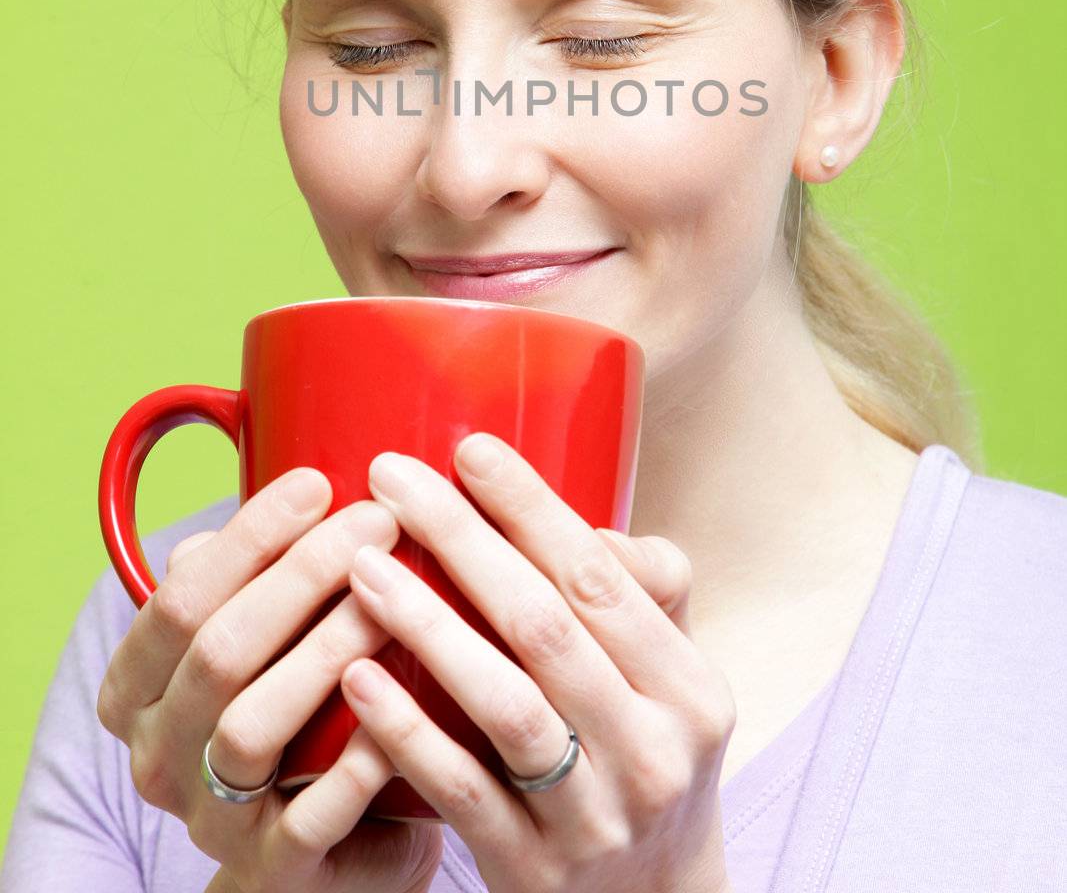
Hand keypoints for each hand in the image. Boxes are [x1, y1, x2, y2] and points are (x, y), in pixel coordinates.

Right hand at [96, 470, 446, 891]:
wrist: (333, 848)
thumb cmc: (306, 710)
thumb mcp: (266, 636)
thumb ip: (257, 572)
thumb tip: (303, 471)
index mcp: (140, 689)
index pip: (177, 598)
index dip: (247, 537)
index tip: (319, 481)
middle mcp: (160, 756)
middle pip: (218, 650)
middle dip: (302, 576)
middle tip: (378, 523)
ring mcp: (212, 819)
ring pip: (252, 725)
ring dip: (326, 650)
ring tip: (395, 596)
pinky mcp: (273, 870)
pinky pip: (310, 815)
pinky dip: (356, 755)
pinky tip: (405, 700)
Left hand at [341, 434, 736, 892]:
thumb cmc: (645, 762)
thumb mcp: (673, 685)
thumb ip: (640, 596)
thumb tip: (574, 520)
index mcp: (689, 688)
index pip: (601, 578)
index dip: (531, 508)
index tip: (468, 448)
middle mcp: (651, 749)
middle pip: (544, 626)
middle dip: (462, 541)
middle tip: (392, 479)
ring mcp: (592, 816)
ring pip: (503, 704)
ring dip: (427, 625)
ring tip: (362, 567)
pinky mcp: (532, 870)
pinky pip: (462, 790)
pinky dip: (407, 731)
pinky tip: (357, 677)